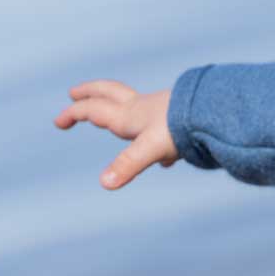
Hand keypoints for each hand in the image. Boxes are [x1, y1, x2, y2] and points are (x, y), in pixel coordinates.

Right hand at [54, 80, 175, 188]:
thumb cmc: (182, 128)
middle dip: (90, 93)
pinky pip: (162, 127)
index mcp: (129, 115)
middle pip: (109, 93)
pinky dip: (155, 137)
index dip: (74, 114)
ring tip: (114, 115)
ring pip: (134, 103)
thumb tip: (105, 183)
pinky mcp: (179, 118)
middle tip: (75, 93)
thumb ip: (128, 164)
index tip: (58, 122)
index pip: (94, 109)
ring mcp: (161, 110)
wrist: (216, 113)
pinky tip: (168, 158)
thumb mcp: (150, 148)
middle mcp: (142, 108)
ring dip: (119, 106)